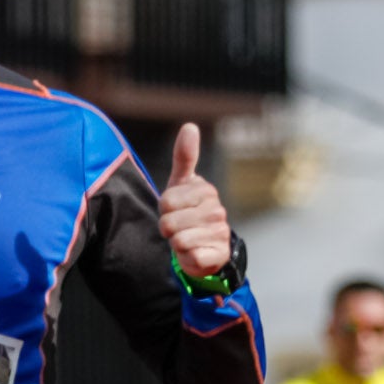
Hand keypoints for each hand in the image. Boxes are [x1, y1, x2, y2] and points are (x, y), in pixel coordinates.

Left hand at [157, 124, 231, 277]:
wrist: (203, 248)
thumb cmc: (187, 212)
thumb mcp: (181, 184)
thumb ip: (184, 157)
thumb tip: (190, 126)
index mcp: (206, 190)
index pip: (166, 201)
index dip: (164, 209)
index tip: (173, 210)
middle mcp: (217, 210)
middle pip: (169, 222)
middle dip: (168, 228)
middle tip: (179, 227)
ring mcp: (219, 232)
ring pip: (178, 239)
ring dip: (176, 243)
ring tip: (186, 239)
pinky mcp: (218, 254)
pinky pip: (191, 255)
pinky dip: (187, 257)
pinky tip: (194, 252)